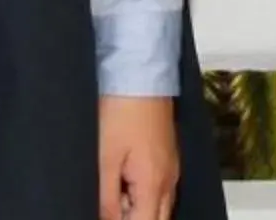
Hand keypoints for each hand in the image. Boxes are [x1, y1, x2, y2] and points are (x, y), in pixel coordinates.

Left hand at [98, 93, 177, 219]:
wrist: (140, 71)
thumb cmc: (122, 109)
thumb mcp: (105, 158)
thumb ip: (106, 200)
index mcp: (154, 185)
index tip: (106, 213)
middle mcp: (169, 180)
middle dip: (134, 219)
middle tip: (110, 205)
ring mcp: (171, 167)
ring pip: (159, 207)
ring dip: (138, 209)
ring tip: (114, 192)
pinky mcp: (167, 155)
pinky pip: (160, 189)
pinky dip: (143, 195)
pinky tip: (124, 181)